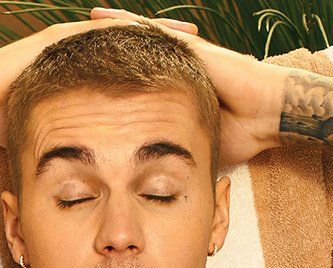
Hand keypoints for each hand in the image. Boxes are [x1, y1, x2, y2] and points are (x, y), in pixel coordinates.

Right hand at [0, 12, 198, 143]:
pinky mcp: (62, 37)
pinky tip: (153, 33)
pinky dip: (128, 31)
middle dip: (172, 47)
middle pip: (138, 46)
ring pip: (126, 33)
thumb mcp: (56, 134)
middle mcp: (85, 54)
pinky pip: (102, 30)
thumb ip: (80, 142)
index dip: (166, 72)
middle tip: (206, 49)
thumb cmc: (11, 122)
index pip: (135, 70)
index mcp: (89, 76)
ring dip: (158, 34)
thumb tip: (101, 175)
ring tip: (190, 37)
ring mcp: (73, 41)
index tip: (197, 78)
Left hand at [88, 7, 289, 167]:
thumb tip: (141, 182)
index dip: (101, 79)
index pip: (128, 82)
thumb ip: (166, 155)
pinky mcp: (190, 49)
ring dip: (109, 30)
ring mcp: (181, 56)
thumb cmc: (237, 133)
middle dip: (97, 48)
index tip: (71, 79)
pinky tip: (105, 20)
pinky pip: (153, 33)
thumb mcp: (189, 145)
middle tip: (64, 42)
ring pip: (136, 37)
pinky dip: (129, 25)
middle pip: (128, 54)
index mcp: (168, 91)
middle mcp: (172, 69)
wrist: (268, 115)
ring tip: (81, 23)